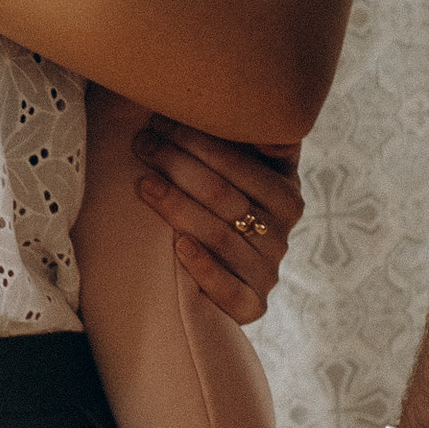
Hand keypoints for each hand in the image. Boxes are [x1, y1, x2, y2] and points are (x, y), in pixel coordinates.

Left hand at [132, 122, 303, 322]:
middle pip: (224, 195)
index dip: (197, 140)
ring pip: (221, 236)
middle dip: (178, 163)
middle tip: (142, 144)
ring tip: (144, 184)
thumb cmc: (224, 213)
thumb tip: (261, 124)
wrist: (223, 284)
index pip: (240, 163)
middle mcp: (281, 234)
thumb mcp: (248, 177)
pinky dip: (203, 266)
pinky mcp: (252, 306)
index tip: (160, 121)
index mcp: (286, 195)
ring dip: (178, 207)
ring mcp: (267, 272)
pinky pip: (229, 290)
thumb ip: (256, 145)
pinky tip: (177, 246)